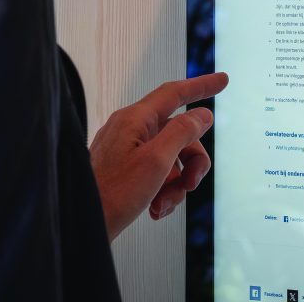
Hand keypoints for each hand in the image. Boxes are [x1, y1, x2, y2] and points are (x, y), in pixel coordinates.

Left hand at [89, 72, 228, 240]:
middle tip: (192, 184)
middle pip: (179, 133)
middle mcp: (130, 129)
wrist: (81, 223)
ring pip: (170, 157)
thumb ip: (182, 133)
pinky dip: (162, 191)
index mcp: (135, 119)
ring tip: (163, 204)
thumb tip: (202, 114)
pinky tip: (155, 209)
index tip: (222, 80)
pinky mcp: (124, 169)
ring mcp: (126, 149)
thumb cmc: (112, 194)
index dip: (201, 86)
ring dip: (176, 183)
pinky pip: (156, 172)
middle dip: (192, 161)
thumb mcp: (156, 162)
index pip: (175, 93)